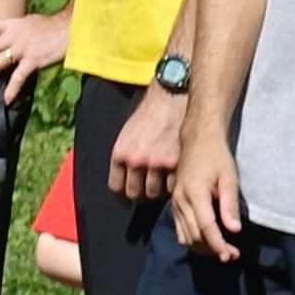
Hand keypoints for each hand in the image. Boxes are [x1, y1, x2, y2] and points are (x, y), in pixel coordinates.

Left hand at [0, 9, 72, 105]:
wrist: (71, 27)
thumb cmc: (53, 26)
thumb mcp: (30, 22)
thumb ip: (17, 29)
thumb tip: (10, 36)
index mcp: (12, 25)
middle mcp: (13, 35)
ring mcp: (22, 48)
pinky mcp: (33, 60)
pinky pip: (18, 77)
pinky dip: (11, 89)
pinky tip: (6, 99)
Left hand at [110, 84, 185, 202]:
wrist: (172, 98)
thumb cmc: (149, 114)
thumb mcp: (127, 134)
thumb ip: (125, 158)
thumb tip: (125, 183)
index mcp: (121, 153)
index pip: (117, 187)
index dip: (123, 194)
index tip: (129, 196)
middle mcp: (136, 161)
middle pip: (136, 194)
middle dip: (141, 194)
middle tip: (149, 189)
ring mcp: (157, 164)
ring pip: (155, 194)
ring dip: (158, 191)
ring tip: (163, 183)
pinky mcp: (177, 164)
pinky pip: (173, 187)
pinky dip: (174, 185)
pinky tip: (175, 177)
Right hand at [169, 134, 244, 262]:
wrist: (197, 141)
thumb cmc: (217, 157)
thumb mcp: (229, 178)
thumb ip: (230, 204)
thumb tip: (234, 230)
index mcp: (195, 193)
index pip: (205, 227)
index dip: (217, 244)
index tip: (229, 256)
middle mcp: (180, 201)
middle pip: (194, 235)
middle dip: (213, 249)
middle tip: (232, 255)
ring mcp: (175, 203)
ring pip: (185, 236)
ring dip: (202, 248)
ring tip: (223, 251)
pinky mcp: (174, 205)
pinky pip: (180, 230)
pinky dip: (193, 240)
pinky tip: (208, 241)